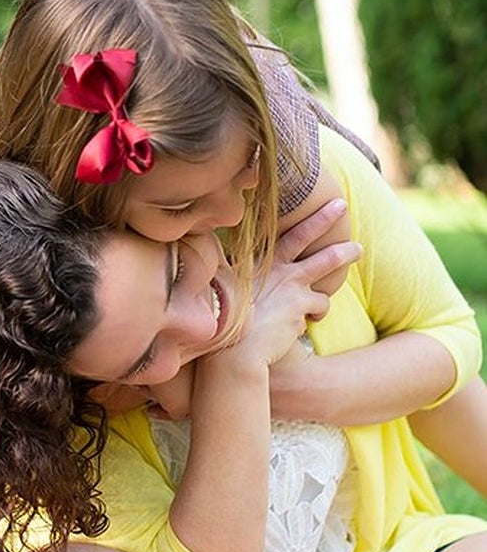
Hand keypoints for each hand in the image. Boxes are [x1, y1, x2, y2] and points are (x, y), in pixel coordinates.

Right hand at [226, 198, 359, 369]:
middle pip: (304, 234)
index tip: (289, 199)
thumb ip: (214, 275)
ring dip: (344, 254)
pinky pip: (320, 304)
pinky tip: (310, 320)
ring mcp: (291, 284)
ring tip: (356, 249)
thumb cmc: (219, 327)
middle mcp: (274, 268)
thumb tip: (196, 257)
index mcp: (252, 264)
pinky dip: (316, 312)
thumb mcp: (212, 295)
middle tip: (340, 205)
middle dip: (324, 217)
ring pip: (327, 261)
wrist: (233, 352)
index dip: (280, 216)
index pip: (269, 233)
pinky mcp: (304, 305)